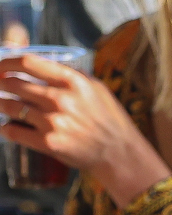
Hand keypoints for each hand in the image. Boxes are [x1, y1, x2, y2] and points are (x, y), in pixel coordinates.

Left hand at [1, 53, 170, 203]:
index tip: (1, 66)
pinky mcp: (47, 143)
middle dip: (2, 84)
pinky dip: (7, 128)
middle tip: (2, 87)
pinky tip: (11, 127)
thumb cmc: (109, 119)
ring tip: (7, 107)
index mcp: (73, 81)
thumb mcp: (97, 88)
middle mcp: (61, 99)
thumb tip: (44, 66)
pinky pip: (12, 131)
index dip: (6, 62)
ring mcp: (52, 122)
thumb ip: (72, 76)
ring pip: (8, 107)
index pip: (28, 63)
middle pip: (12, 84)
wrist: (118, 152)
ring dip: (3, 105)